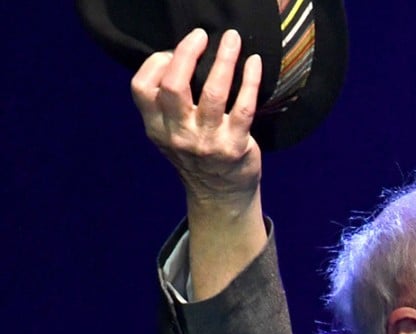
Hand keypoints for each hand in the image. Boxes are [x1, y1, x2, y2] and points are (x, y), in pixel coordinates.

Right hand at [131, 27, 268, 299]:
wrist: (221, 197)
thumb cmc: (198, 156)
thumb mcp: (170, 135)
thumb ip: (166, 106)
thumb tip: (178, 57)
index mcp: (156, 129)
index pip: (142, 88)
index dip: (155, 63)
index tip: (172, 50)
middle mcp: (178, 135)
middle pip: (174, 86)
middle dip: (187, 53)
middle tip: (201, 36)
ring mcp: (207, 142)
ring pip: (212, 92)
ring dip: (224, 60)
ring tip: (233, 40)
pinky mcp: (235, 146)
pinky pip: (243, 106)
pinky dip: (249, 81)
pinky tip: (253, 64)